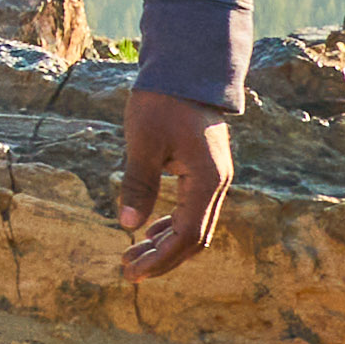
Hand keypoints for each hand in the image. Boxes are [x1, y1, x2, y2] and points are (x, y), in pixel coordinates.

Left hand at [115, 91, 233, 279]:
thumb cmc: (161, 102)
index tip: (133, 273)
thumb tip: (127, 225)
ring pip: (196, 225)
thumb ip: (138, 185)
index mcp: (206, 180)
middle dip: (162, 259)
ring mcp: (215, 177)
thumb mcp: (143, 143)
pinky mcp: (207, 169)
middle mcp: (217, 183)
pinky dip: (173, 225)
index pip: (185, 236)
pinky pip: (194, 209)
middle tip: (128, 272)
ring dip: (166, 244)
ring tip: (133, 256)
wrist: (185, 70)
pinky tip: (150, 231)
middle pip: (195, 238)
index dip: (160, 259)